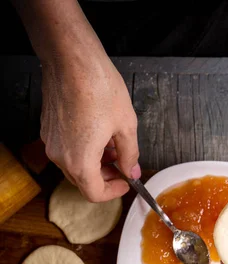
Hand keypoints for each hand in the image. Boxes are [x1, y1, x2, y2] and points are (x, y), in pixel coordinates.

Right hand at [40, 52, 139, 201]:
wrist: (71, 58)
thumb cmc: (98, 87)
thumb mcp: (126, 125)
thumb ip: (130, 155)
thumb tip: (132, 170)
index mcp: (80, 162)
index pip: (95, 194)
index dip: (114, 193)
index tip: (126, 183)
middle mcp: (61, 156)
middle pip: (84, 181)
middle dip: (106, 177)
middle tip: (122, 165)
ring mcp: (51, 143)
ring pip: (74, 166)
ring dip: (95, 164)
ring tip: (112, 146)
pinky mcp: (47, 130)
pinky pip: (66, 150)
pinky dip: (83, 150)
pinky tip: (97, 134)